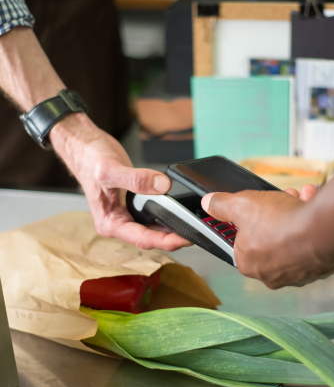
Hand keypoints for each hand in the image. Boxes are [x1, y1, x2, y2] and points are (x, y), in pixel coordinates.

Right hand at [50, 113, 189, 250]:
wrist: (84, 145)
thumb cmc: (88, 159)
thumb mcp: (110, 169)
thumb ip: (136, 179)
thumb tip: (161, 186)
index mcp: (110, 222)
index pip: (143, 239)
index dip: (166, 241)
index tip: (185, 239)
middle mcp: (118, 222)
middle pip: (151, 237)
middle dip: (173, 237)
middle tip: (195, 232)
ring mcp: (126, 214)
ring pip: (153, 227)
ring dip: (171, 227)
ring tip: (191, 225)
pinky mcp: (133, 204)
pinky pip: (153, 213)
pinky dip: (166, 213)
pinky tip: (178, 211)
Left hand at [201, 186, 333, 288]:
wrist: (323, 230)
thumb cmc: (280, 223)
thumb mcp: (241, 205)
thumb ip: (222, 205)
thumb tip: (209, 203)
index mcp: (248, 263)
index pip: (241, 242)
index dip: (248, 220)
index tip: (255, 209)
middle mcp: (271, 274)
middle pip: (269, 237)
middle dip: (275, 214)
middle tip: (280, 198)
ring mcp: (297, 273)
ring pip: (292, 238)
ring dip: (294, 213)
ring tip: (299, 197)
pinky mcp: (318, 268)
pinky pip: (311, 243)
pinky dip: (311, 224)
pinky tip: (312, 206)